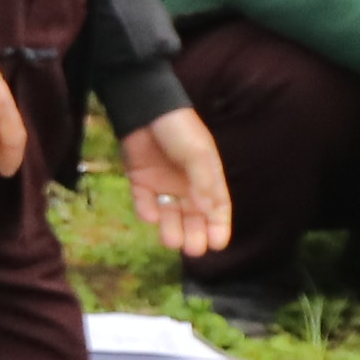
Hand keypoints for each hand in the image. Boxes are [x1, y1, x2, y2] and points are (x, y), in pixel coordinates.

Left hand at [120, 104, 234, 255]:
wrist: (145, 109)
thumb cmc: (180, 130)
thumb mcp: (198, 155)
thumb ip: (203, 182)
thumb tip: (209, 211)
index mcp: (207, 177)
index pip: (217, 208)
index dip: (219, 226)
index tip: (219, 244)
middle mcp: (186, 184)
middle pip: (193, 216)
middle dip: (195, 234)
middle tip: (194, 250)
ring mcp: (163, 183)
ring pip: (169, 213)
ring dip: (171, 228)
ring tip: (173, 242)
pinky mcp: (140, 180)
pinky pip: (144, 201)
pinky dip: (146, 210)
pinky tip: (151, 217)